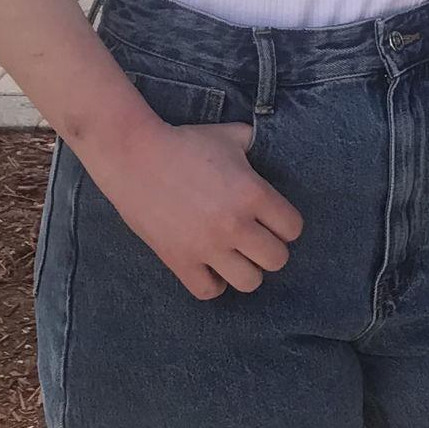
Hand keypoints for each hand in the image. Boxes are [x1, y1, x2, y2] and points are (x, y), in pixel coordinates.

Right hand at [86, 117, 303, 298]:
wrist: (135, 157)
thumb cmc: (186, 144)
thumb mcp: (231, 136)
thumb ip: (256, 144)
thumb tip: (269, 146)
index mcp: (253, 193)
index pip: (293, 228)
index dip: (286, 225)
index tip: (273, 221)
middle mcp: (234, 224)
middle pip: (277, 259)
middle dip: (270, 249)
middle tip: (256, 239)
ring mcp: (207, 247)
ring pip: (249, 282)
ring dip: (246, 270)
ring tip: (236, 256)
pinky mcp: (179, 261)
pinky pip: (209, 291)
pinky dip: (214, 283)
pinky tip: (211, 267)